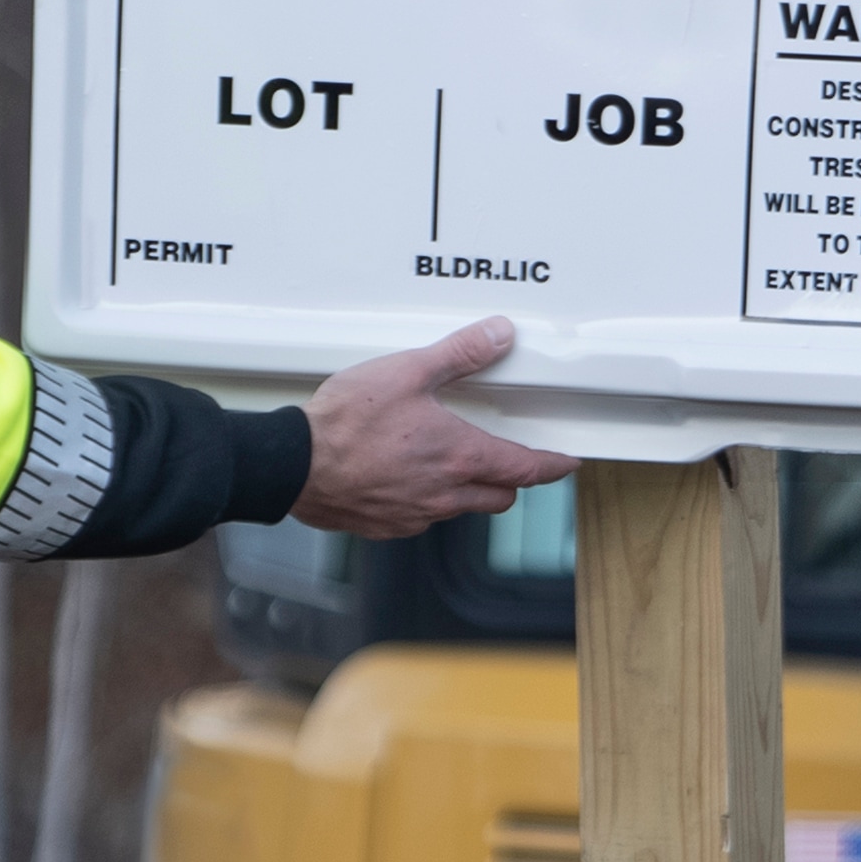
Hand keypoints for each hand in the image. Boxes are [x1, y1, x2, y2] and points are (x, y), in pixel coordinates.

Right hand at [290, 316, 577, 538]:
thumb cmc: (346, 423)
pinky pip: (423, 518)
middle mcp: (445, 493)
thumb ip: (459, 353)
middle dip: (511, 480)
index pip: (525, 469)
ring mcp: (416, 515)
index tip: (565, 462)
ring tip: (452, 463)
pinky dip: (428, 501)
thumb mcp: (407, 372)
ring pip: (462, 509)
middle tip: (510, 461)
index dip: (552, 466)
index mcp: (460, 456)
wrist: (295, 465)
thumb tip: (498, 335)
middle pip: (501, 497)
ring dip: (469, 490)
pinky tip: (407, 479)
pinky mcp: (387, 525)